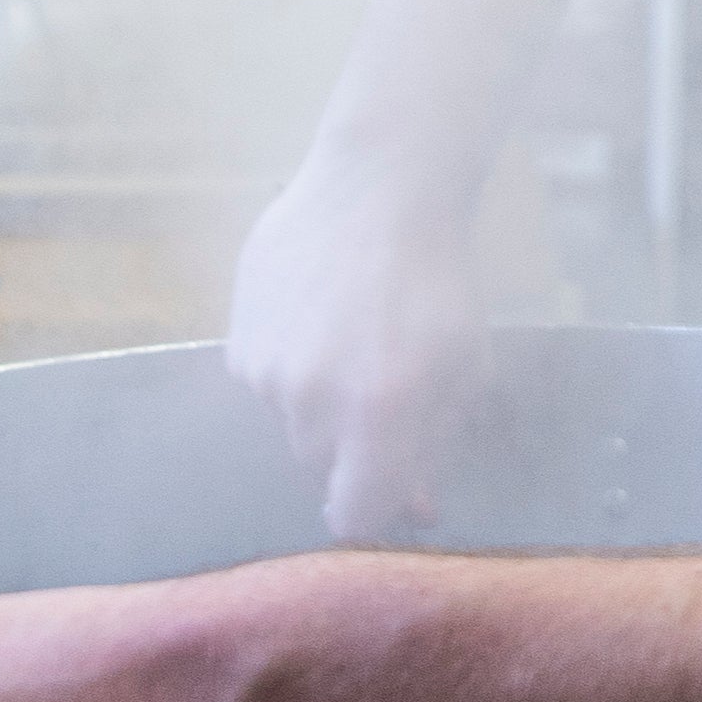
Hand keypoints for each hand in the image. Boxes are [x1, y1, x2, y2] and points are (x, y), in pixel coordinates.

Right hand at [226, 150, 492, 538]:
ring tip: (353, 341)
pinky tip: (319, 319)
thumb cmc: (438, 278)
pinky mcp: (237, 340)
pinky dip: (290, 368)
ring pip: (291, 424)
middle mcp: (311, 402)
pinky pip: (265, 384)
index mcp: (378, 414)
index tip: (388, 488)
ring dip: (320, 404)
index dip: (373, 509)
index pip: (354, 515)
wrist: (379, 186)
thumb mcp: (464, 366)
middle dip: (353, 449)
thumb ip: (434, 443)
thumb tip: (416, 507)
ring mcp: (266, 370)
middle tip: (382, 396)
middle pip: (321, 469)